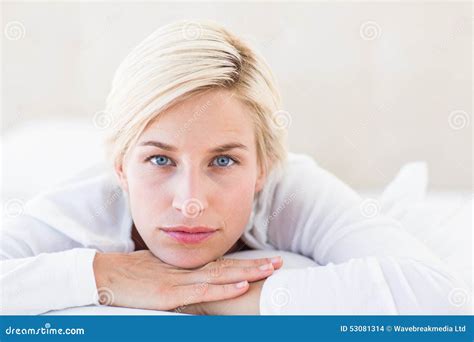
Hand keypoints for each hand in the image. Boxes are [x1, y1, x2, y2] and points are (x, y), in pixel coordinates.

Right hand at [93, 250, 281, 310]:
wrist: (103, 275)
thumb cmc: (129, 274)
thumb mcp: (158, 272)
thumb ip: (178, 276)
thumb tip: (194, 280)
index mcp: (185, 267)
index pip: (221, 264)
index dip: (244, 263)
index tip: (264, 261)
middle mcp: (186, 271)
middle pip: (227, 266)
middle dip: (254, 265)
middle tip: (279, 263)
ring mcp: (179, 281)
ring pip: (219, 275)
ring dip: (246, 273)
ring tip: (270, 270)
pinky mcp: (169, 293)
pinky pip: (200, 291)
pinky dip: (222, 288)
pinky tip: (240, 286)